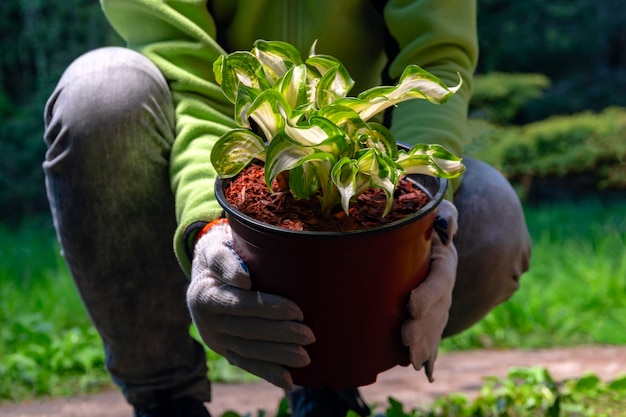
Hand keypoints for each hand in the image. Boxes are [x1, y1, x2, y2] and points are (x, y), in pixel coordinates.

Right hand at [186, 220, 314, 389]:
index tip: (297, 310)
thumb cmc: (220, 255)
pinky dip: (268, 373)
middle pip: (247, 330)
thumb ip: (226, 262)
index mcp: (205, 294)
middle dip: (280, 335)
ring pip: (248, 351)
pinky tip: (288, 381)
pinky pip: (246, 364)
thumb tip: (243, 281)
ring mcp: (215, 340)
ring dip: (278, 356)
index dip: (269, 308)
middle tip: (310, 335)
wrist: (205, 274)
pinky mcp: (224, 351)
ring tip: (305, 357)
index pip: (240, 304)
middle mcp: (207, 322)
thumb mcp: (216, 248)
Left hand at [401, 200, 457, 381]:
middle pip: (438, 310)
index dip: (428, 294)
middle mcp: (445, 284)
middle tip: (406, 341)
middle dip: (423, 328)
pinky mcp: (431, 311)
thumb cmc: (425, 218)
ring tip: (412, 361)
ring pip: (435, 326)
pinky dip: (431, 353)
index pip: (439, 279)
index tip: (411, 306)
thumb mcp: (434, 210)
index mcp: (444, 260)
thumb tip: (446, 224)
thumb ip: (443, 215)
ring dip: (425, 345)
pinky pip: (433, 334)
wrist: (431, 230)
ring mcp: (441, 300)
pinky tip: (427, 371)